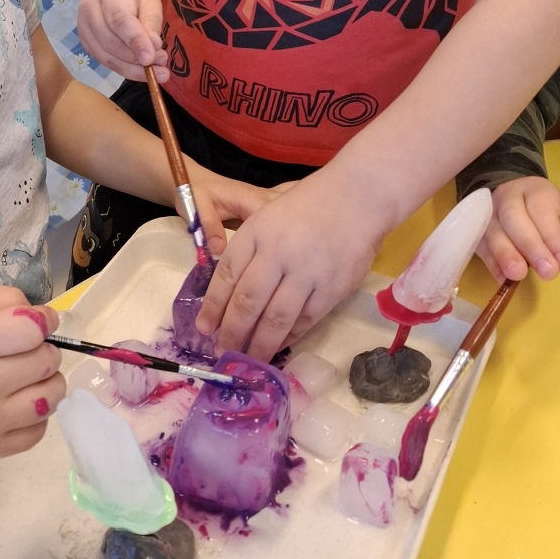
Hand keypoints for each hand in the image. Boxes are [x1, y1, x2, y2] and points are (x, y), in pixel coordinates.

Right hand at [0, 286, 64, 459]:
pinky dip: (36, 414)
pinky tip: (17, 403)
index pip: (32, 329)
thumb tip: (45, 319)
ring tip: (28, 377)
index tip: (39, 323)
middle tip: (25, 351)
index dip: (42, 320)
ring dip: (47, 381)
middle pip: (47, 361)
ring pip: (52, 395)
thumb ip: (4, 299)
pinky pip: (41, 429)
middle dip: (43, 350)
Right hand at [77, 0, 168, 81]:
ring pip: (106, 56)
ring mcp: (83, 27)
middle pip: (110, 41)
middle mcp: (89, 8)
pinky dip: (125, 69)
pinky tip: (141, 71)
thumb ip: (151, 23)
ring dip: (132, 68)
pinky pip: (105, 61)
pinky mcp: (86, 42)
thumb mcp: (151, 2)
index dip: (135, 41)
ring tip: (156, 70)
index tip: (151, 58)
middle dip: (136, 58)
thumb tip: (152, 49)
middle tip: (161, 62)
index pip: (118, 19)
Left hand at [195, 168, 391, 360]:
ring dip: (258, 344)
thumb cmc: (305, 208)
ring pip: (275, 318)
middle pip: (247, 302)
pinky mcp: (331, 289)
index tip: (204, 328)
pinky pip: (304, 321)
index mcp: (256, 232)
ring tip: (248, 359)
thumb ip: (247, 252)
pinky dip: (288, 337)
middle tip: (223, 352)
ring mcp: (306, 273)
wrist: (355, 199)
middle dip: (232, 332)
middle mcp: (277, 253)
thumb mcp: (266, 217)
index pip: (227, 275)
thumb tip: (226, 296)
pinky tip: (277, 345)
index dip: (213, 306)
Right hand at [477, 177, 559, 282]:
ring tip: (518, 275)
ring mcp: (487, 211)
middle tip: (547, 272)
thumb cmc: (543, 216)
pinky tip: (504, 279)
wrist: (512, 200)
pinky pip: (481, 245)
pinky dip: (492, 263)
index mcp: (535, 190)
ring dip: (505, 254)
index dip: (552, 237)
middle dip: (530, 246)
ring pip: (492, 230)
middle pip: (513, 216)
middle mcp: (507, 196)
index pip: (542, 210)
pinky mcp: (474, 228)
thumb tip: (558, 263)